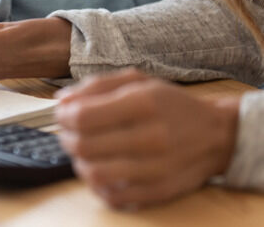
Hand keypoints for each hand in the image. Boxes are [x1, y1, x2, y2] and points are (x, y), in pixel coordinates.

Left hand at [55, 69, 239, 208]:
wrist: (216, 135)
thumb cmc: (170, 105)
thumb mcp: (138, 82)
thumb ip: (96, 86)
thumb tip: (61, 100)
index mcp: (144, 103)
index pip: (83, 116)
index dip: (63, 116)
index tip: (63, 114)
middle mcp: (152, 136)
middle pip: (84, 145)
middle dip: (67, 138)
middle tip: (70, 133)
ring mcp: (156, 168)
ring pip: (93, 173)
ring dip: (79, 162)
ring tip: (85, 152)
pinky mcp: (158, 191)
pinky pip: (111, 195)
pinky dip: (97, 184)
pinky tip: (103, 168)